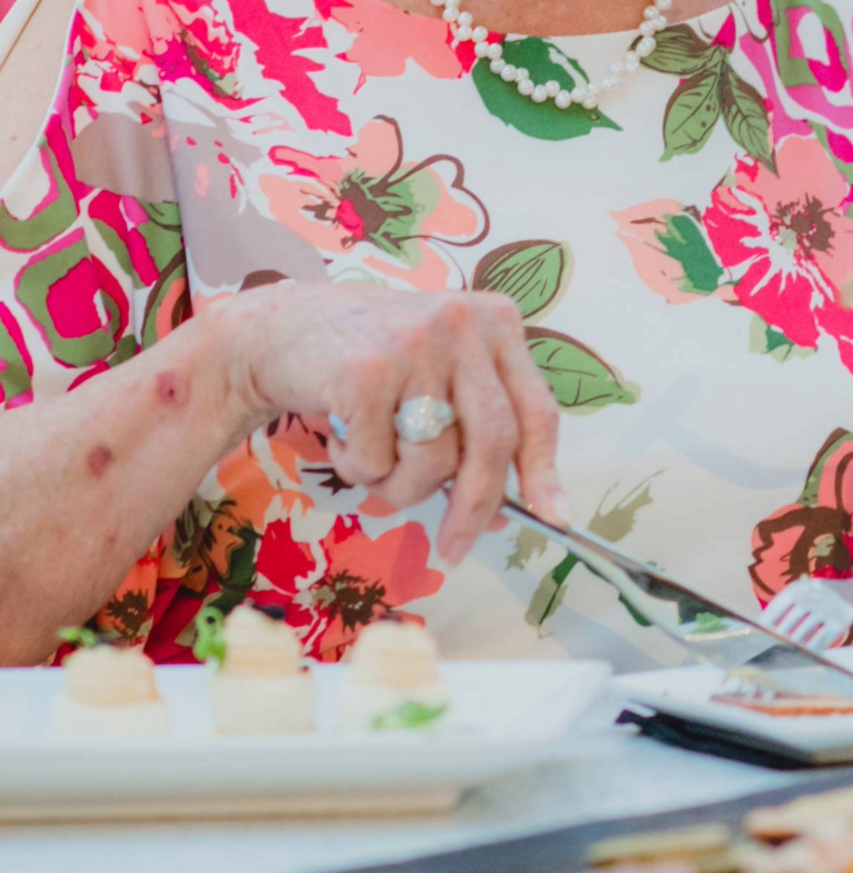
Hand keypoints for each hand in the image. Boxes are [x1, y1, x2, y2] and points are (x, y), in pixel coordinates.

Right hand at [222, 282, 566, 562]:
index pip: (535, 409)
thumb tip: (499, 514)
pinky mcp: (366, 371)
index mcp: (496, 323)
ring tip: (370, 449)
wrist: (278, 329)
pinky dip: (355, 466)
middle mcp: (464, 325)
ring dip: (397, 483)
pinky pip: (375, 461)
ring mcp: (417, 344)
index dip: (544, 470)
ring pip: (432, 461)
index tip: (554, 518)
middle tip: (454, 549)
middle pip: (493, 440)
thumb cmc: (368, 363)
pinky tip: (339, 429)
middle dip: (476, 506)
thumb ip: (473, 428)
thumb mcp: (437, 377)